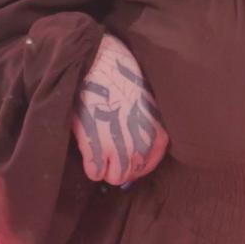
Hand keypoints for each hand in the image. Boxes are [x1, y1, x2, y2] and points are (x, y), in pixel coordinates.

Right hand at [72, 31, 168, 185]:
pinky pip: (94, 172)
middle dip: (118, 168)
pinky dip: (90, 167)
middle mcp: (141, 145)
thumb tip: (137, 146)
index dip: (134, 166)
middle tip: (107, 156)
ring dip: (105, 170)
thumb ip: (145, 128)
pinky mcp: (96, 148)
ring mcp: (118, 149)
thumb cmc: (122, 79)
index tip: (125, 162)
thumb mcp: (146, 104)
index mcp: (156, 134)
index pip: (148, 165)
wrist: (101, 66)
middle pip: (130, 174)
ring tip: (98, 156)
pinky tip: (88, 156)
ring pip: (113, 177)